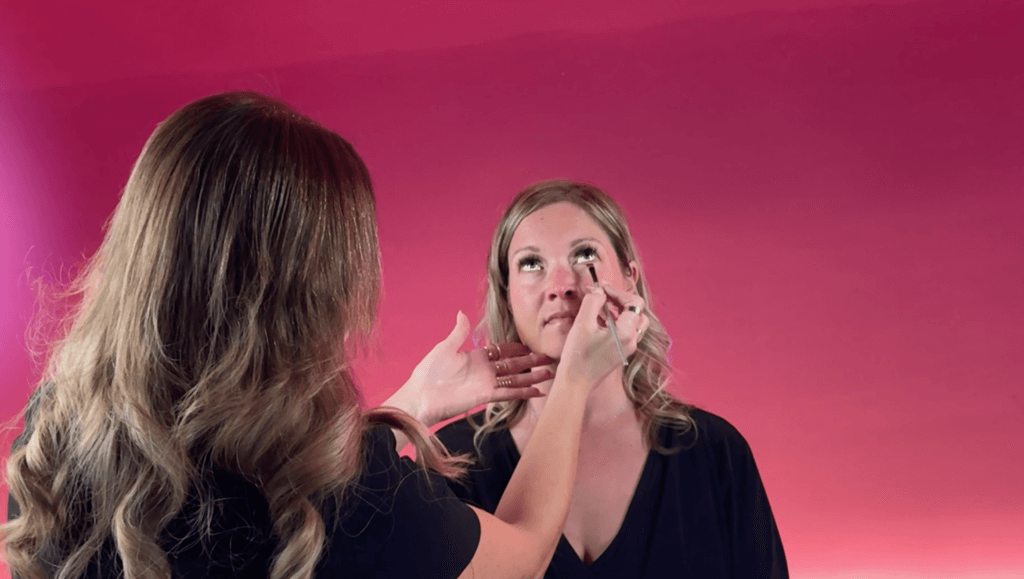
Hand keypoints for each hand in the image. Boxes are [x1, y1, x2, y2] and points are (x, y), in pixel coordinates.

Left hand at [388, 311, 554, 426]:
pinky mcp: (486, 395)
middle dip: (531, 361)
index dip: (516, 348)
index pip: (502, 351)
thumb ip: (459, 332)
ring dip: (532, 376)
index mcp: (476, 357)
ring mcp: (487, 383)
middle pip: (514, 364)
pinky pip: (509, 392)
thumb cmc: (428, 372)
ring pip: (515, 378)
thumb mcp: (444, 347)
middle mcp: (485, 370)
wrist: (421, 396)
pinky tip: (538, 391)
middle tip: (549, 358)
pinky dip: (523, 392)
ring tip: (550, 373)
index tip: (531, 345)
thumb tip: (462, 312)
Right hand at [558, 285, 647, 388]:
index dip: (619, 291)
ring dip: (620, 311)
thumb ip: (593, 301)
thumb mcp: (583, 322)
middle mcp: (632, 341)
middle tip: (603, 295)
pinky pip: (625, 332)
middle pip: (637, 312)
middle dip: (622, 300)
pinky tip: (600, 321)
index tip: (601, 288)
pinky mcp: (620, 353)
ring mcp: (627, 348)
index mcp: (626, 332)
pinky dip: (617, 322)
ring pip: (633, 322)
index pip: (634, 303)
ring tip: (602, 306)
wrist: (575, 383)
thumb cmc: (578, 355)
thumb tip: (599, 290)